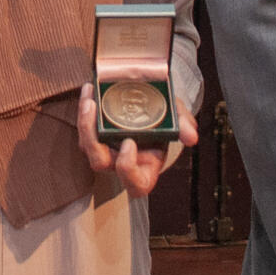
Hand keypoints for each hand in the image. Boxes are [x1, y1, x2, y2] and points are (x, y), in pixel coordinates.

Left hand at [75, 85, 197, 196]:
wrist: (153, 103)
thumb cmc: (166, 118)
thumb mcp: (177, 118)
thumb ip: (183, 126)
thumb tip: (192, 136)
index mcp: (145, 168)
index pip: (135, 184)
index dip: (128, 169)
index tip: (129, 143)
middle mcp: (121, 163)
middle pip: (100, 163)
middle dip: (94, 141)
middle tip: (97, 115)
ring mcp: (105, 150)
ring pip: (87, 146)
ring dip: (85, 123)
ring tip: (90, 99)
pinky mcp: (94, 135)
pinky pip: (84, 128)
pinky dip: (85, 109)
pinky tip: (90, 90)